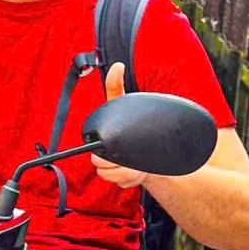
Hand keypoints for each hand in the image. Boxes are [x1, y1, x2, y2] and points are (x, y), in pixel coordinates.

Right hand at [91, 62, 148, 188]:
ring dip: (130, 171)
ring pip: (115, 177)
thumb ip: (116, 87)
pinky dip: (134, 178)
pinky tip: (140, 171)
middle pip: (104, 167)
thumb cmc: (135, 126)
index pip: (95, 153)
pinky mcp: (121, 183)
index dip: (108, 152)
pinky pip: (123, 184)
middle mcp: (102, 158)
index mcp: (100, 141)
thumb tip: (116, 66)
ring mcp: (111, 172)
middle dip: (121, 161)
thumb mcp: (125, 105)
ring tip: (139, 162)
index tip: (119, 147)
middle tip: (133, 154)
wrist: (153, 151)